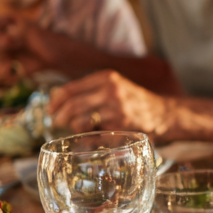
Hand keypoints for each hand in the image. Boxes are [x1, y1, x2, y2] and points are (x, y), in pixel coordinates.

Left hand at [48, 70, 169, 137]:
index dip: (55, 102)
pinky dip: (86, 136)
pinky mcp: (120, 125)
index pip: (69, 88)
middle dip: (59, 117)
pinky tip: (89, 135)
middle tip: (55, 123)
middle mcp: (110, 89)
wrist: (163, 113)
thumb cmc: (134, 101)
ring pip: (80, 120)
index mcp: (106, 77)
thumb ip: (91, 90)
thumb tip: (59, 100)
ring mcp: (116, 107)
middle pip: (72, 105)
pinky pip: (93, 133)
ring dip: (72, 127)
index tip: (50, 110)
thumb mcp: (115, 86)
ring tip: (73, 129)